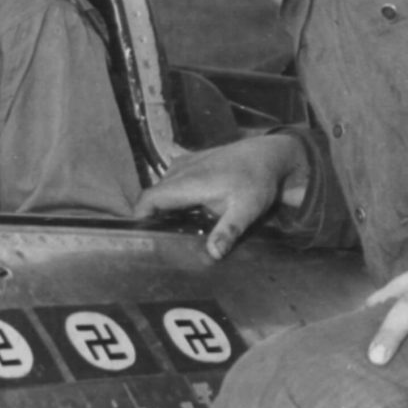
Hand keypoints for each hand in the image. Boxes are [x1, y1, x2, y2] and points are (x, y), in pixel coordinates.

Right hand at [137, 132, 307, 258]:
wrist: (267, 153)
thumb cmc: (257, 181)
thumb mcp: (247, 209)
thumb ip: (228, 231)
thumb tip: (214, 254)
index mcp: (188, 182)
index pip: (150, 198)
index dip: (140, 216)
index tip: (141, 236)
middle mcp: (180, 170)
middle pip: (153, 195)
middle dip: (151, 216)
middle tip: (158, 241)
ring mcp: (184, 163)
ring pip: (162, 188)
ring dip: (162, 206)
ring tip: (170, 229)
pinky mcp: (190, 160)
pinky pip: (170, 180)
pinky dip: (171, 195)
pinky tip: (184, 211)